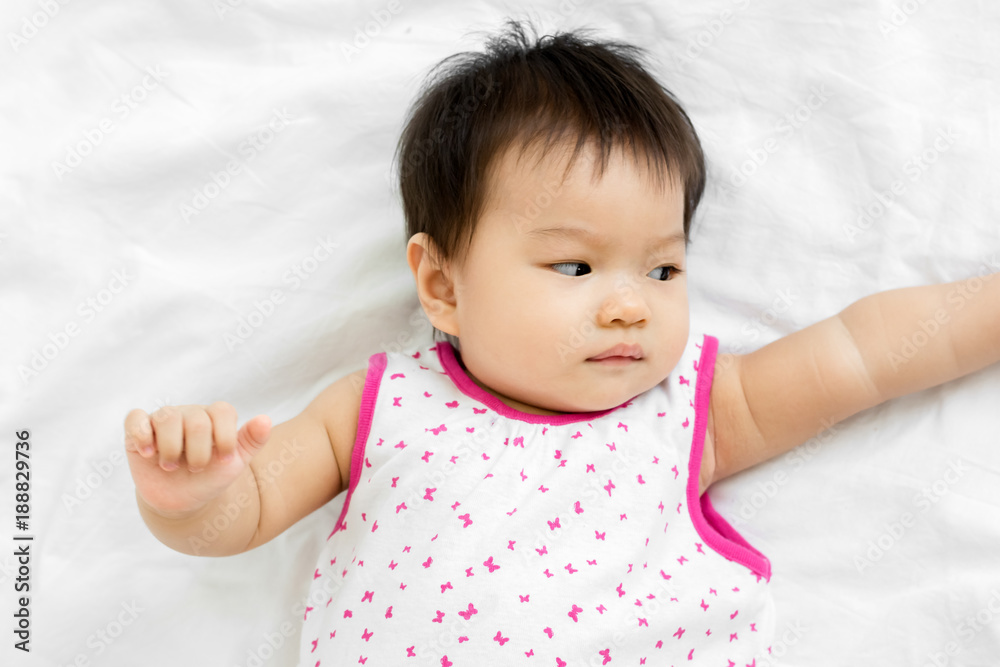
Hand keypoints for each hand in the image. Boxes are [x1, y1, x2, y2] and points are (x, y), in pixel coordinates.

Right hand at [123, 401, 270, 517]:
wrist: (181, 500)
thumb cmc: (210, 478)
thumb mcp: (234, 462)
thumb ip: (251, 441)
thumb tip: (265, 419)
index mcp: (214, 417)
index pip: (222, 411)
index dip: (225, 437)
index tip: (224, 460)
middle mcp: (188, 413)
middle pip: (196, 420)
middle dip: (199, 452)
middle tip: (196, 469)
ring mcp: (162, 420)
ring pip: (167, 417)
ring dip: (172, 449)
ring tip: (171, 467)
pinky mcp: (138, 430)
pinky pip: (135, 418)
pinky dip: (141, 433)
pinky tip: (149, 454)